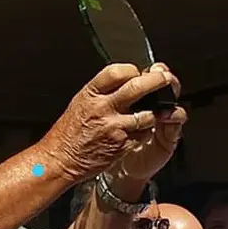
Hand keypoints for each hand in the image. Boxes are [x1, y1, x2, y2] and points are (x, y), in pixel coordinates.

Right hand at [42, 62, 184, 181]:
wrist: (61, 159)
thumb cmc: (69, 132)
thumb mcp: (80, 102)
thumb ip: (103, 91)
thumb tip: (127, 79)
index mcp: (91, 94)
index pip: (118, 71)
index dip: (133, 70)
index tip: (137, 73)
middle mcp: (103, 108)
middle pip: (138, 87)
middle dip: (157, 80)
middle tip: (166, 79)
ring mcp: (115, 127)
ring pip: (147, 113)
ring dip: (154, 112)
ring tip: (151, 111)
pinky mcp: (123, 144)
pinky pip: (144, 134)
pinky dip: (145, 131)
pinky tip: (138, 131)